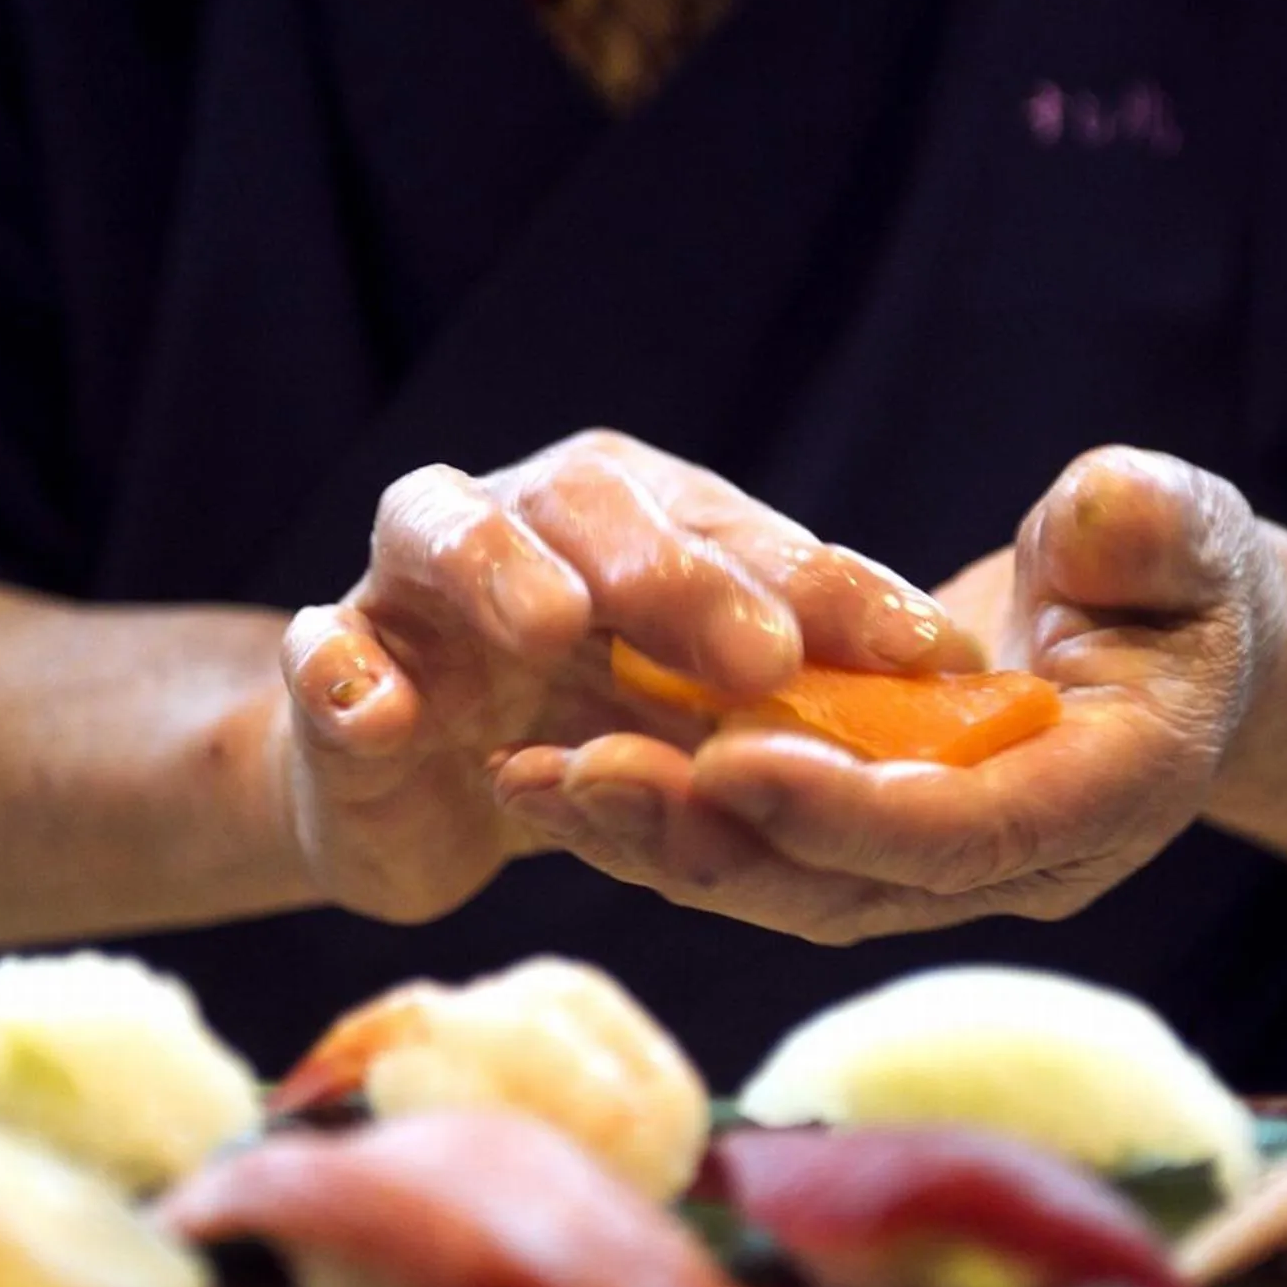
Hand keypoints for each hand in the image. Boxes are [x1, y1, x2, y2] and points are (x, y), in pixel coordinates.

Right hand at [270, 431, 979, 924]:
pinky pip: (325, 647)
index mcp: (645, 519)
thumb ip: (800, 686)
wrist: (429, 779)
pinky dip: (344, 670)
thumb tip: (960, 684)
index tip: (924, 653)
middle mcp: (536, 523)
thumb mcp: (708, 712)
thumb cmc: (598, 725)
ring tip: (551, 625)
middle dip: (681, 576)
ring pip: (446, 530)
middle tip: (760, 658)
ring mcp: (422, 584)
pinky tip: (381, 711)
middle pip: (599, 506)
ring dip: (502, 569)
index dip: (833, 587)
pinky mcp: (337, 661)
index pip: (744, 534)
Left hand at [491, 447, 1286, 942]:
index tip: (731, 758)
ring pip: (783, 881)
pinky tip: (559, 775)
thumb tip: (1105, 517)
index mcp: (1106, 795)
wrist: (1163, 643)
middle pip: (848, 884)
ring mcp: (936, 867)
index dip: (851, 810)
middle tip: (581, 776)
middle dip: (710, 839)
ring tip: (532, 780)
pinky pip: (761, 849)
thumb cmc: (1180, 580)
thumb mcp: (1185, 535)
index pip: (970, 830)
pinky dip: (663, 819)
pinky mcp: (874, 844)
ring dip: (656, 840)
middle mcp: (1012, 860)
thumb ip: (1153, 531)